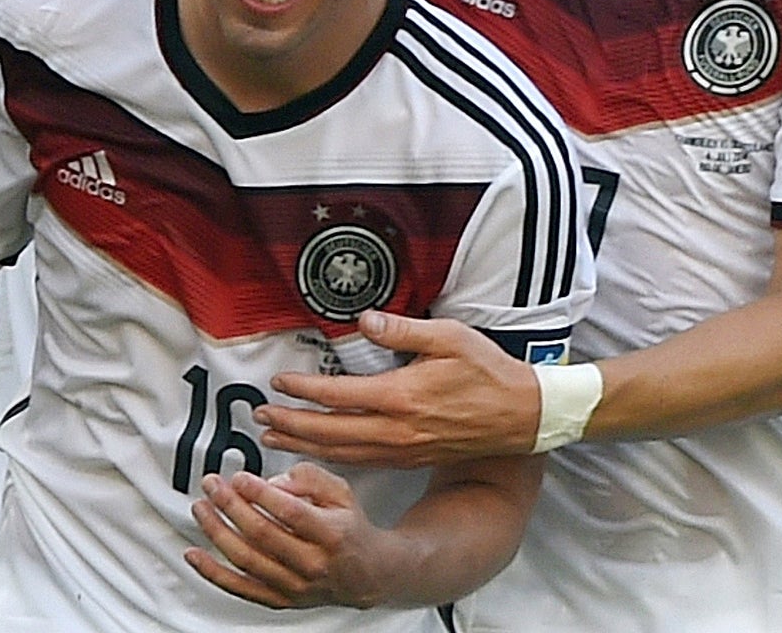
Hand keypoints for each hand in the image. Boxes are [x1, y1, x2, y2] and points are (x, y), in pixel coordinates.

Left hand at [186, 463, 387, 609]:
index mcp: (331, 534)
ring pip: (246, 560)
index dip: (260, 493)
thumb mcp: (341, 492)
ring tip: (201, 507)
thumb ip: (309, 478)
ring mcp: (294, 585)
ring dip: (217, 532)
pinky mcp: (279, 599)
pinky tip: (195, 554)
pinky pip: (239, 589)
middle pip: (263, 535)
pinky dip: (213, 572)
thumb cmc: (349, 528)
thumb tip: (274, 481)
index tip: (239, 477)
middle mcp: (312, 564)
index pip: (290, 513)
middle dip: (231, 505)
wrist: (366, 574)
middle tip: (213, 485)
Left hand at [256, 310, 540, 467]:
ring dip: (304, 446)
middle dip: (290, 426)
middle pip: (331, 432)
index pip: (339, 394)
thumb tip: (365, 320)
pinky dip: (332, 459)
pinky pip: (362, 461)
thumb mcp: (450, 337)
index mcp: (403, 395)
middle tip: (259, 418)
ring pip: (343, 453)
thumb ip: (403, 330)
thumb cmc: (487, 371)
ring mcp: (404, 448)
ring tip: (274, 438)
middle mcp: (398, 429)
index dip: (304, 390)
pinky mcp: (412, 458)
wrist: (522, 416)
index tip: (277, 383)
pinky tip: (317, 453)